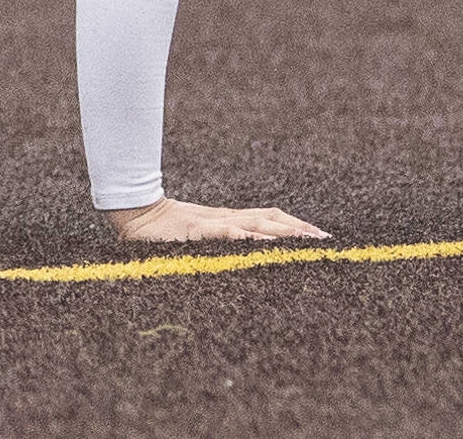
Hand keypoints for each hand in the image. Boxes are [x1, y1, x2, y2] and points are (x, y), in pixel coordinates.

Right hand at [103, 196, 329, 241]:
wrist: (137, 215)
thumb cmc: (169, 230)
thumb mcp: (203, 236)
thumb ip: (225, 240)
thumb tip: (249, 248)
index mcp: (232, 218)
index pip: (273, 217)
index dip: (297, 224)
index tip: (320, 236)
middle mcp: (228, 217)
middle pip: (272, 218)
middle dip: (300, 229)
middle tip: (324, 241)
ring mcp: (213, 222)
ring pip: (255, 223)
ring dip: (282, 232)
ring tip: (304, 241)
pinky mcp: (196, 229)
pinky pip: (224, 232)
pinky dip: (243, 236)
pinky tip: (259, 241)